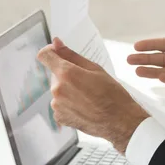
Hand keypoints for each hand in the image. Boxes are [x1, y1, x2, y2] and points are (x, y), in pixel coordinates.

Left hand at [37, 38, 148, 152]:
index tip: (58, 53)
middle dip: (67, 74)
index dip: (51, 52)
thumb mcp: (95, 69)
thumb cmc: (112, 94)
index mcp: (66, 74)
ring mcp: (57, 105)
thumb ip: (72, 55)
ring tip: (88, 96)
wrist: (119, 121)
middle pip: (55, 74)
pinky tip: (85, 106)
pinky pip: (60, 103)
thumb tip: (56, 43)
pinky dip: (69, 103)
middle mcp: (57, 90)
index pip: (44, 56)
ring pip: (58, 89)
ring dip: (69, 89)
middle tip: (87, 81)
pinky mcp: (59, 117)